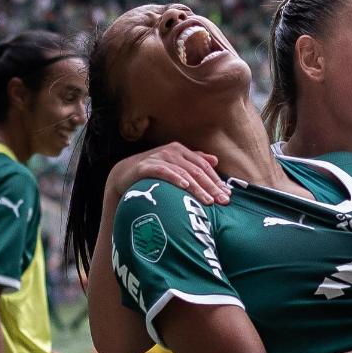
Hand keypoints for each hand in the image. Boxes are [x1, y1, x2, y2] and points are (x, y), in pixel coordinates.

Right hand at [108, 142, 230, 205]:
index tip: (227, 194)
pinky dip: (175, 178)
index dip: (217, 180)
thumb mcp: (175, 166)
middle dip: (212, 187)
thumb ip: (194, 162)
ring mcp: (159, 157)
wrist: (124, 174)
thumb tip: (215, 160)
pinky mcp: (146, 166)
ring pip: (184, 173)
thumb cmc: (154, 172)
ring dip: (198, 188)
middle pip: (197, 171)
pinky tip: (185, 186)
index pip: (204, 166)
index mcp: (181, 151)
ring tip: (209, 201)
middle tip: (223, 201)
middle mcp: (172, 152)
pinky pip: (164, 172)